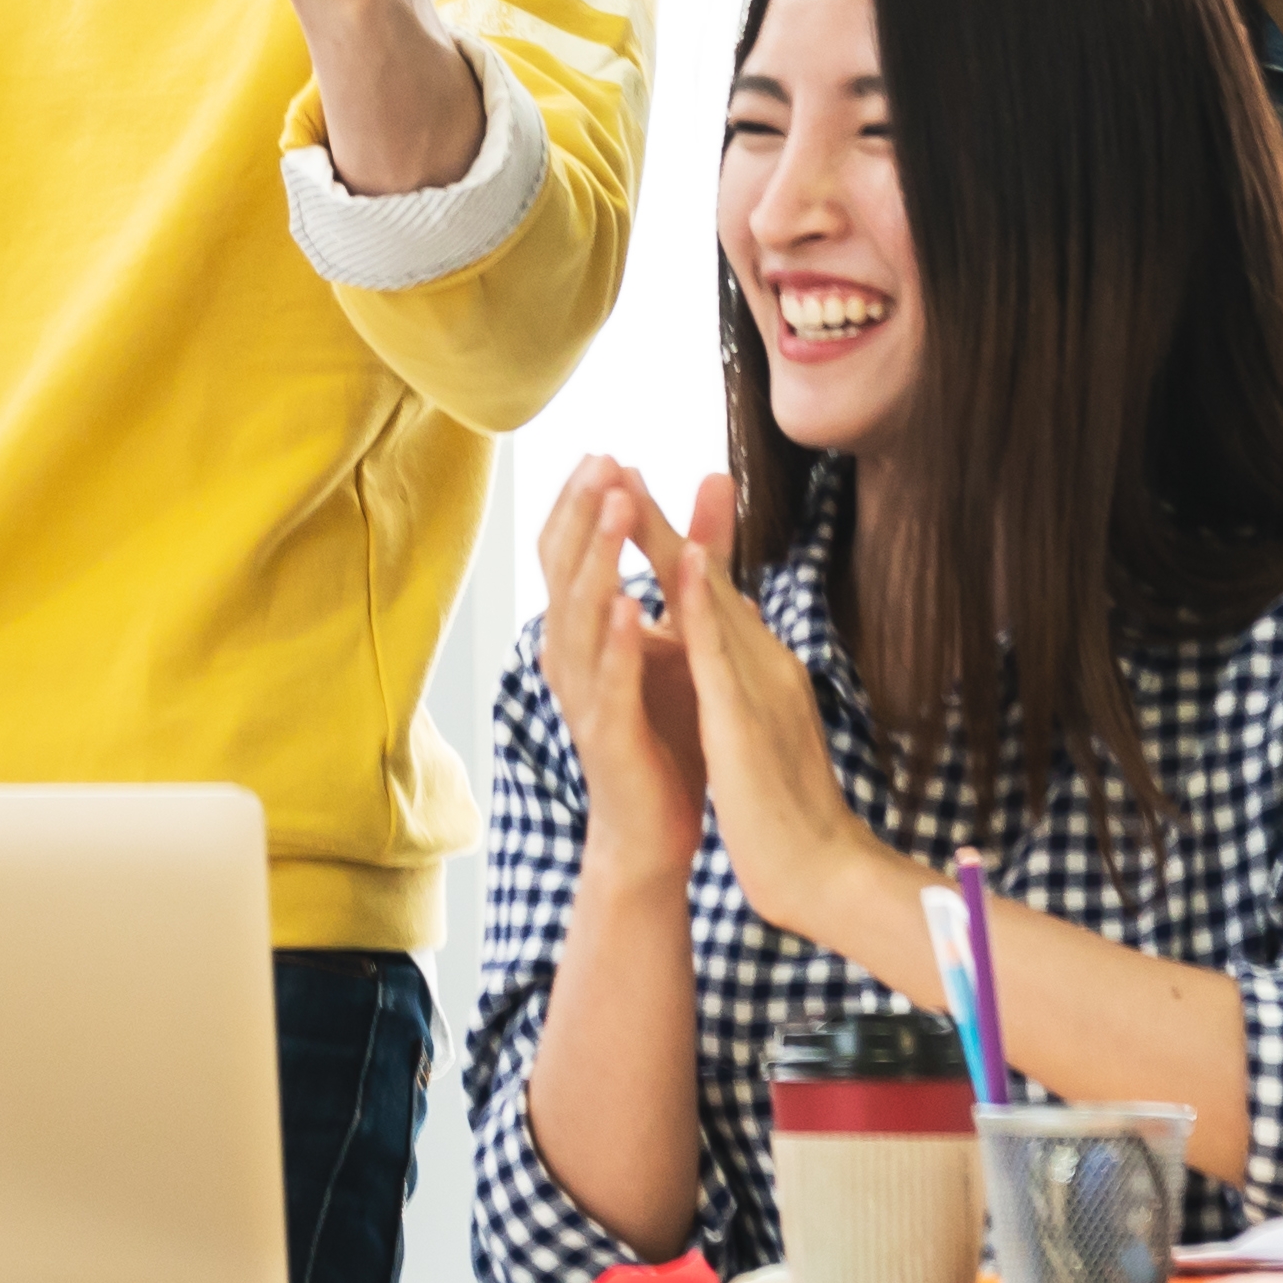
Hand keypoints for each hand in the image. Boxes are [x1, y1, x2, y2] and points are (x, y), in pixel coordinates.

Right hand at [530, 456, 703, 872]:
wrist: (655, 829)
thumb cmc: (664, 724)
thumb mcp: (683, 628)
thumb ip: (698, 555)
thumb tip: (717, 476)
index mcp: (581, 628)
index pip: (566, 548)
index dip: (581, 501)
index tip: (604, 452)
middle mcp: (570, 655)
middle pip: (564, 569)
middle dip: (586, 512)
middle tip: (604, 462)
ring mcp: (585, 696)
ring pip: (579, 616)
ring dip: (598, 558)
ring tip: (618, 509)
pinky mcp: (608, 736)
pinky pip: (608, 682)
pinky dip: (616, 642)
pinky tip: (629, 606)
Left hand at [665, 473, 906, 957]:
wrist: (826, 872)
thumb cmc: (786, 805)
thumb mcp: (754, 726)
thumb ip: (740, 680)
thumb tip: (720, 648)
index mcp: (758, 668)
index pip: (710, 592)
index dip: (672, 541)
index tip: (633, 491)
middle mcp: (764, 663)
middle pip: (707, 581)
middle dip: (664, 522)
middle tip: (623, 462)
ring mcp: (760, 688)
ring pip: (713, 601)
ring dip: (675, 542)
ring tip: (638, 491)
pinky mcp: (749, 721)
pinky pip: (721, 657)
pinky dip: (703, 608)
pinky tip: (685, 569)